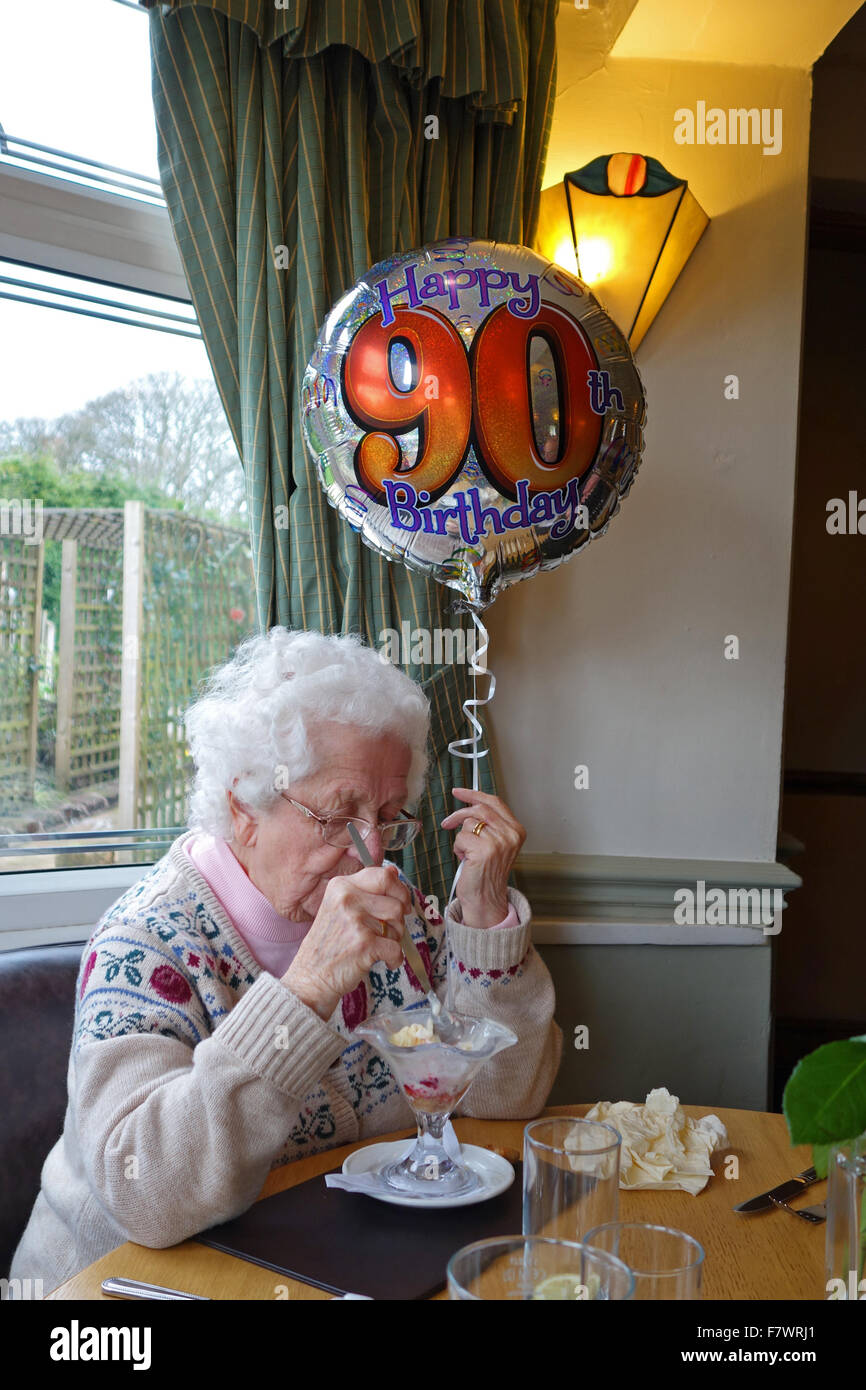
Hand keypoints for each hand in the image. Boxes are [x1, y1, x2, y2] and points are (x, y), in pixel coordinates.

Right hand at [283, 864, 409, 1019]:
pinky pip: (397, 949)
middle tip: (393, 928)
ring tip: (378, 946)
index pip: (383, 875)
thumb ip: (365, 891)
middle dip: (401, 917)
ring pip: (398, 924)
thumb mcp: (339, 908)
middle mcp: (346, 898)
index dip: (399, 890)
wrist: (310, 978)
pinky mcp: (364, 944)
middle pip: (396, 900)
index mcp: (340, 886)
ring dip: (395, 938)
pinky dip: (395, 959)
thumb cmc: (328, 945)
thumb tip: (393, 872)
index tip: (401, 903)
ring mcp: (354, 921)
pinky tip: (384, 962)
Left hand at [441, 788, 525, 928]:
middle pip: (479, 809)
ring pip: (468, 824)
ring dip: (461, 839)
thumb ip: (490, 824)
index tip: (459, 792)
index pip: (494, 802)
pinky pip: (460, 837)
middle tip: (447, 823)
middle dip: (459, 815)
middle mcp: (510, 835)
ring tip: (468, 854)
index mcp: (516, 831)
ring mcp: (498, 842)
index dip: (474, 794)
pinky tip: (466, 860)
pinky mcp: (483, 850)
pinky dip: (458, 849)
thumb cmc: (487, 874)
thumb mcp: (496, 844)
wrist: (486, 899)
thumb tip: (470, 804)